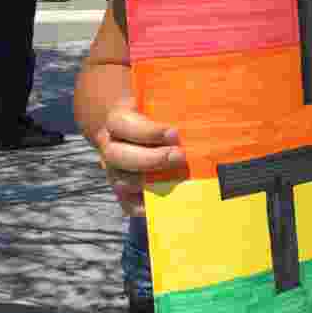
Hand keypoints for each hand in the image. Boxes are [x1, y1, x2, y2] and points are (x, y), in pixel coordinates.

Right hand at [96, 95, 186, 215]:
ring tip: (178, 178)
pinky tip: (165, 203)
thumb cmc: (153, 115)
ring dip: (150, 182)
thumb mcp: (157, 105)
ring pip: (122, 181)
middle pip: (120, 156)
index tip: (174, 133)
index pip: (124, 126)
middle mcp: (111, 147)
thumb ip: (171, 110)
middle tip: (179, 156)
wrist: (133, 130)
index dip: (148, 132)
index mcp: (117, 121)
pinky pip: (128, 204)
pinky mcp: (123, 191)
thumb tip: (200, 110)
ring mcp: (114, 171)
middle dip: (152, 159)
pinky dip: (145, 207)